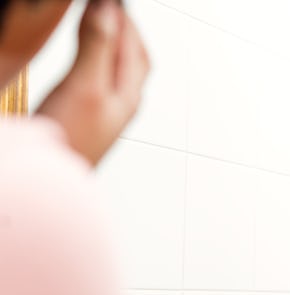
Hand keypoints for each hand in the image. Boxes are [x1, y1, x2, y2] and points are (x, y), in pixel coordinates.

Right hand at [36, 0, 149, 165]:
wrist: (53, 180)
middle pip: (135, 58)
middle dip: (127, 30)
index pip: (134, 45)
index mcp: (129, 94)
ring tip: (102, 24)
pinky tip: (86, 63)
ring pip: (120, 70)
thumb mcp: (86, 86)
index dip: (124, 17)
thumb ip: (97, 46)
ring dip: (114, 44)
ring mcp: (107, 112)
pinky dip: (98, 60)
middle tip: (113, 8)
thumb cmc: (73, 141)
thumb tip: (108, 10)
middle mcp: (123, 103)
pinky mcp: (89, 118)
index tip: (113, 0)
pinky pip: (102, 81)